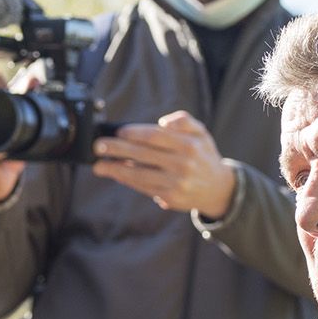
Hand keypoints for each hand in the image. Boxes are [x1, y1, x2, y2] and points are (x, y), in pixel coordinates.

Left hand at [91, 111, 237, 217]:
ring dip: (116, 170)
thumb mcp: (201, 133)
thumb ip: (184, 120)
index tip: (119, 131)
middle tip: (99, 146)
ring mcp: (176, 184)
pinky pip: (144, 187)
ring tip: (99, 166)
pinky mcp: (170, 198)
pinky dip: (127, 180)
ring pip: (140, 175)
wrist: (218, 189)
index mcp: (189, 146)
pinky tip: (115, 174)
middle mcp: (183, 165)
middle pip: (144, 155)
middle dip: (118, 150)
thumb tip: (163, 122)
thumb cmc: (203, 156)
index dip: (135, 133)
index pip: (156, 136)